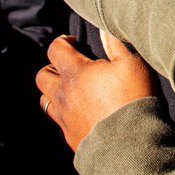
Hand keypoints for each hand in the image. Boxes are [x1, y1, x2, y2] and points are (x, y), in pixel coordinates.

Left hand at [37, 32, 157, 149]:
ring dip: (54, 92)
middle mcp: (63, 94)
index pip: (55, 49)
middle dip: (53, 67)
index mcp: (75, 72)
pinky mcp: (70, 137)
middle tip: (71, 67)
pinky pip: (59, 122)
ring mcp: (64, 118)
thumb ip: (115, 44)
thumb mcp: (131, 64)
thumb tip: (104, 29)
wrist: (131, 145)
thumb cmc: (132, 99)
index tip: (74, 41)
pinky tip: (82, 113)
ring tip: (71, 90)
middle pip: (42, 76)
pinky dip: (66, 114)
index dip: (63, 41)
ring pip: (45, 100)